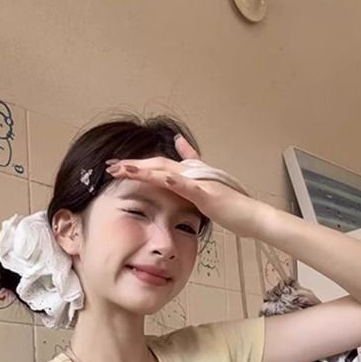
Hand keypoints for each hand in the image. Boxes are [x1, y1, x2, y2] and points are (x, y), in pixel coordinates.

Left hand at [105, 134, 262, 238]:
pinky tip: (158, 178)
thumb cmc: (230, 206)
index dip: (136, 166)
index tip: (116, 168)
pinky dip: (173, 181)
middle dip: (132, 165)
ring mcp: (200, 183)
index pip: (158, 166)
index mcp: (189, 174)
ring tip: (123, 169)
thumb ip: (192, 169)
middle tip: (109, 166)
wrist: (251, 216)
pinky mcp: (208, 195)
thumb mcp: (205, 188)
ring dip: (144, 169)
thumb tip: (180, 145)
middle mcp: (192, 174)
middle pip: (157, 165)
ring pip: (167, 172)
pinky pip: (188, 186)